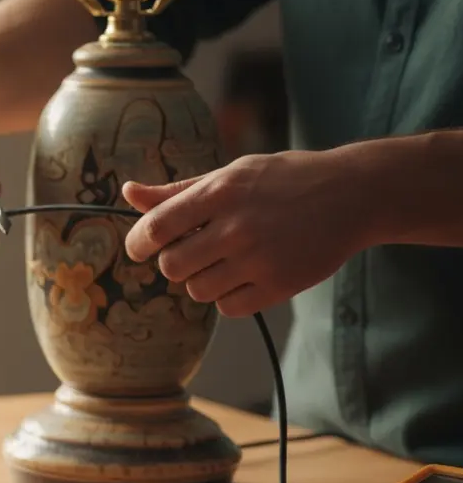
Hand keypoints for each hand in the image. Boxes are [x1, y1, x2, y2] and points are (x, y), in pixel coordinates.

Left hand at [121, 151, 372, 316]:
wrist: (353, 194)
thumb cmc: (283, 180)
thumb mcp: (231, 174)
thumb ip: (178, 191)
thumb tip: (129, 192)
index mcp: (220, 192)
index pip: (156, 228)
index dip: (138, 243)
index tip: (141, 248)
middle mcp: (236, 226)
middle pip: (172, 266)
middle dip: (174, 262)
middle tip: (193, 252)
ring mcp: (259, 259)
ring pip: (197, 290)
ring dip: (201, 281)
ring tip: (223, 262)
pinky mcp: (279, 285)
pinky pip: (228, 308)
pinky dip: (228, 298)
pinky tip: (244, 276)